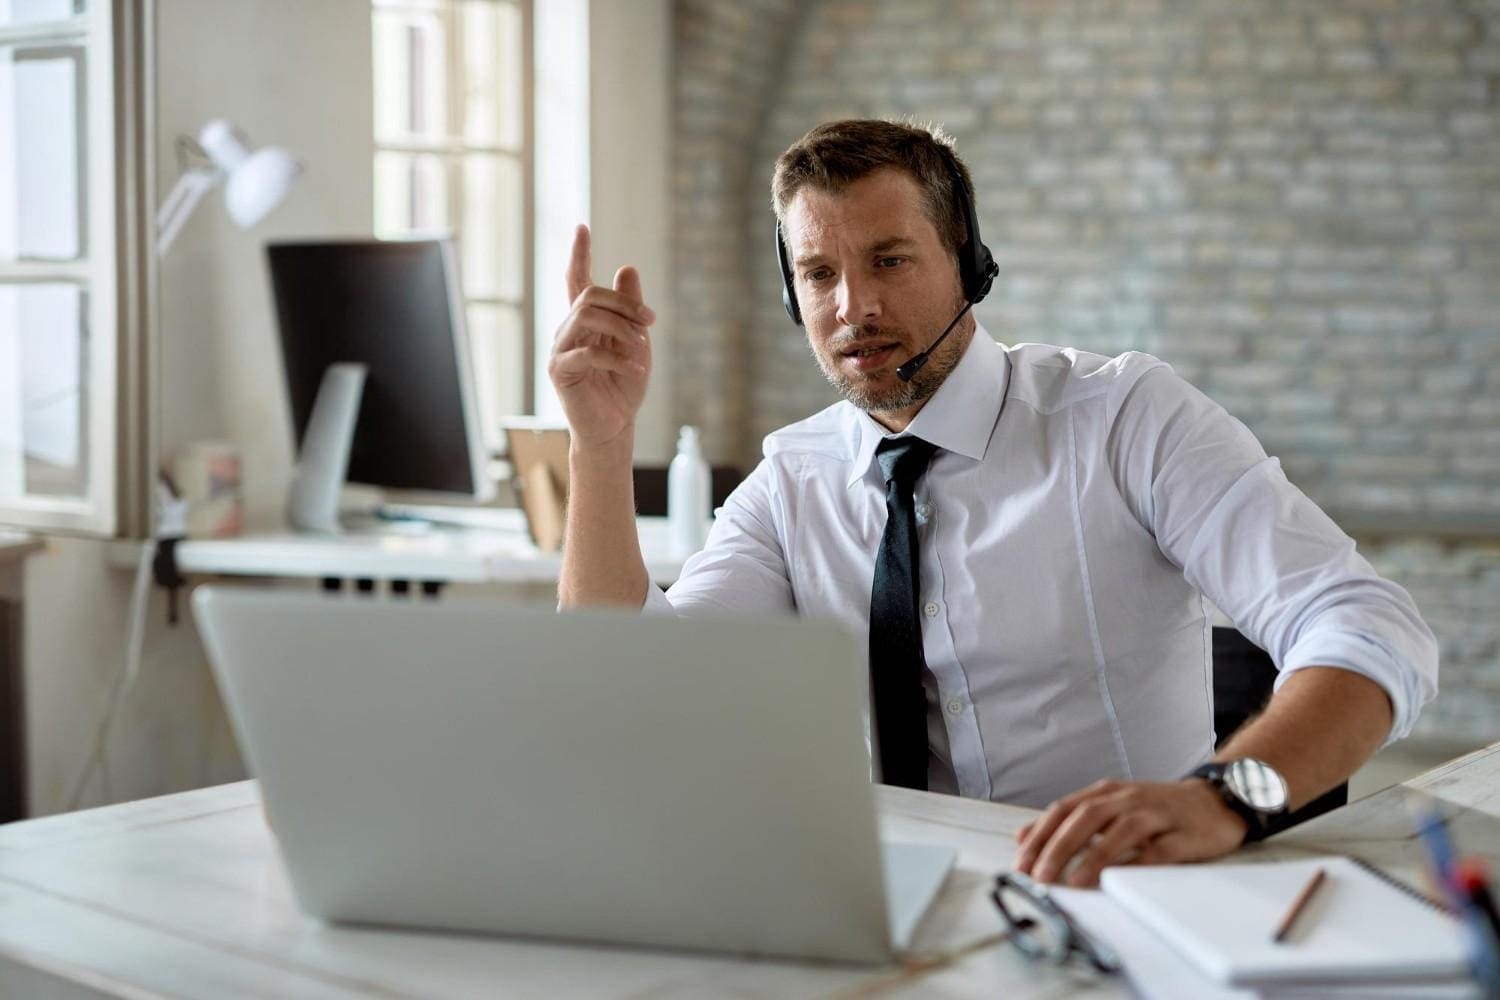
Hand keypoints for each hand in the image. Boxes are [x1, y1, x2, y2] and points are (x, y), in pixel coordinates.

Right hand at [547, 224, 655, 449]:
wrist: (614, 427)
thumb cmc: (623, 386)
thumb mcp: (636, 341)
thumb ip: (630, 309)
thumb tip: (626, 267)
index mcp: (585, 321)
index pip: (577, 280)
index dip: (579, 253)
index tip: (581, 226)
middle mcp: (567, 330)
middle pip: (589, 295)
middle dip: (624, 304)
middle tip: (650, 322)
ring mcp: (560, 349)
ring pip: (586, 315)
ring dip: (621, 327)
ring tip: (641, 348)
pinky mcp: (560, 370)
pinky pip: (587, 350)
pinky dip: (616, 356)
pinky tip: (634, 367)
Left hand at [1012, 779, 1248, 886]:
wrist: (1214, 800)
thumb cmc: (1155, 808)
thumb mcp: (1109, 806)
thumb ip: (1070, 819)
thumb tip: (1023, 836)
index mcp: (1106, 792)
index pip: (1063, 809)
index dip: (1039, 834)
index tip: (1021, 861)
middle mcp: (1127, 798)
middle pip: (1085, 818)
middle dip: (1058, 847)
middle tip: (1040, 875)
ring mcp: (1155, 814)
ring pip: (1119, 831)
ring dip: (1094, 856)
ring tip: (1074, 880)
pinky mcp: (1183, 835)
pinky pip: (1158, 850)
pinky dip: (1138, 863)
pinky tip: (1121, 879)